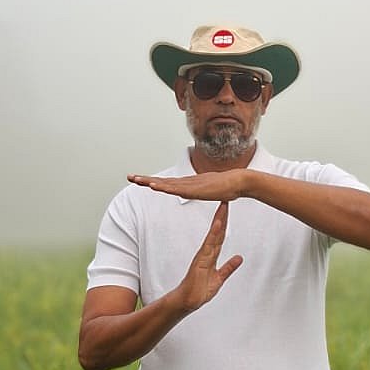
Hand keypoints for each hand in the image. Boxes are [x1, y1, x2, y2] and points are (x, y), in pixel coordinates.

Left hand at [127, 169, 252, 201]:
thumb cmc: (227, 187)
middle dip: (145, 179)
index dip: (151, 182)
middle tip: (129, 177)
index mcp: (187, 185)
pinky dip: (165, 188)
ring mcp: (191, 185)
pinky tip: (155, 187)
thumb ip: (202, 192)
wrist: (239, 182)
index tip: (138, 180)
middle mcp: (186, 183)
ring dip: (151, 182)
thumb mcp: (210, 192)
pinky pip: (177, 189)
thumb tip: (198, 193)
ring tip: (137, 180)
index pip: (165, 184)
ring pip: (166, 184)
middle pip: (162, 182)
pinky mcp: (196, 189)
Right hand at [175, 200, 242, 312]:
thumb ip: (228, 268)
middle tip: (226, 200)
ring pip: (213, 235)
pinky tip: (217, 225)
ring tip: (223, 207)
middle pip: (216, 231)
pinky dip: (213, 234)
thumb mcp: (219, 278)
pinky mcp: (200, 261)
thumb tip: (239, 258)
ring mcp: (203, 256)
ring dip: (218, 221)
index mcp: (211, 256)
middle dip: (222, 216)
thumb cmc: (199, 290)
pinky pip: (208, 245)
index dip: (225, 223)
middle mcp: (207, 253)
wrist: (187, 301)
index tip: (227, 211)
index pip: (220, 236)